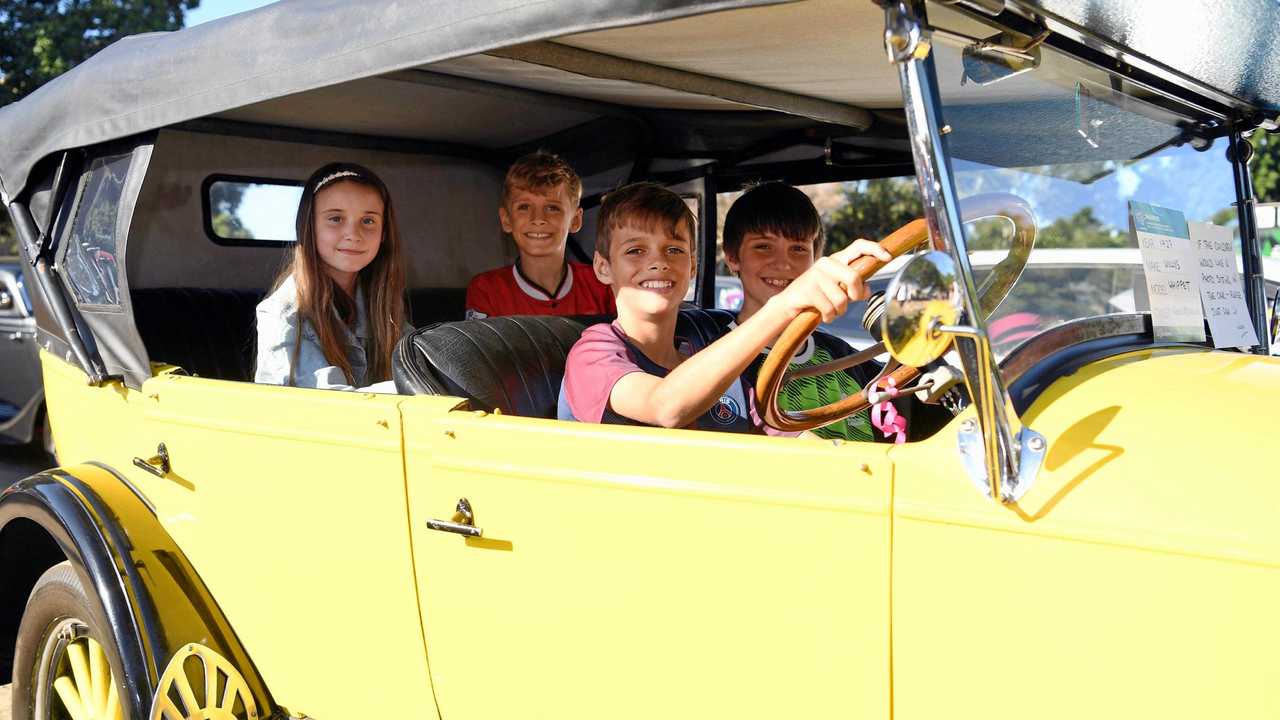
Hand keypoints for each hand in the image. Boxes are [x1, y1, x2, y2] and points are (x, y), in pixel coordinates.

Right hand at [771, 239, 890, 321]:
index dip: (875, 250)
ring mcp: (816, 275)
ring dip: (839, 311)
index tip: (888, 258)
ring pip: (842, 299)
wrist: (788, 305)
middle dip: (855, 295)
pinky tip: (821, 314)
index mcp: (836, 260)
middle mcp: (826, 263)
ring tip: (829, 309)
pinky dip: (829, 317)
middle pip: (854, 277)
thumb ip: (854, 287)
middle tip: (849, 301)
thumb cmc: (817, 297)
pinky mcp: (808, 289)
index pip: (858, 246)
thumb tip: (868, 290)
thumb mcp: (838, 290)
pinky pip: (829, 309)